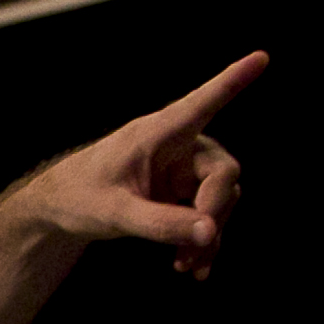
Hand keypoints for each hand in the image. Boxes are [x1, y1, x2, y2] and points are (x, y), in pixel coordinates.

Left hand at [12, 50, 262, 277]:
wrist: (62, 211)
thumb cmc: (80, 197)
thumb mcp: (115, 213)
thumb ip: (160, 223)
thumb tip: (209, 232)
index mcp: (156, 133)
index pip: (201, 103)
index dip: (232, 81)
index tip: (261, 57)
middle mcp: (178, 144)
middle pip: (223, 172)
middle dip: (214, 211)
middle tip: (198, 248)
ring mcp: (184, 168)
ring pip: (222, 196)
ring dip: (210, 233)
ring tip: (187, 266)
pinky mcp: (184, 190)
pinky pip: (210, 213)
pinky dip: (204, 239)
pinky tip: (194, 267)